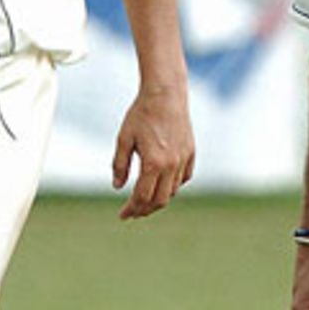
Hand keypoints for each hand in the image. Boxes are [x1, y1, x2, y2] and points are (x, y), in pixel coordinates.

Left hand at [112, 86, 194, 218]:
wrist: (165, 94)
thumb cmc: (141, 114)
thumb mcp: (124, 139)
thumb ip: (120, 165)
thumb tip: (118, 187)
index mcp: (153, 164)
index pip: (142, 198)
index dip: (131, 210)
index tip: (123, 215)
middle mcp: (171, 165)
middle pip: (160, 200)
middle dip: (145, 210)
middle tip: (133, 212)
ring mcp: (183, 159)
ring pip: (172, 191)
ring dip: (159, 199)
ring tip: (145, 200)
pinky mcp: (191, 152)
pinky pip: (184, 177)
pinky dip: (173, 185)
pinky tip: (163, 184)